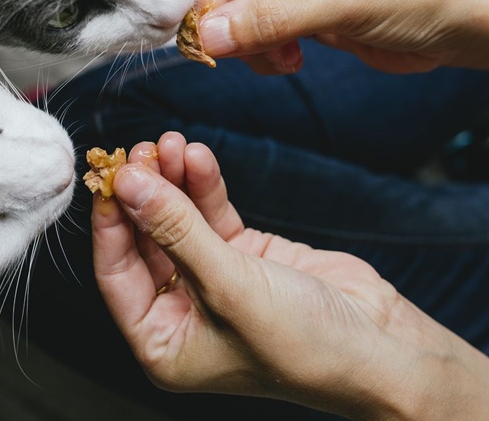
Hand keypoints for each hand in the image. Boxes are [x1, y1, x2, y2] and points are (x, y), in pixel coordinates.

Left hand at [90, 133, 488, 419]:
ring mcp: (214, 280)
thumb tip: (130, 185)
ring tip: (172, 142)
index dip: (111, 221)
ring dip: (173, 181)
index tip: (108, 175)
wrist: (380, 345)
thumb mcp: (230, 287)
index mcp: (163, 343)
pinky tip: (198, 156)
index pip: (117, 273)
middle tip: (142, 149)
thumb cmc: (304, 346)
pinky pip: (213, 214)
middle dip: (144, 192)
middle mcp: (183, 312)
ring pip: (178, 220)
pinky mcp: (247, 256)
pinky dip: (205, 185)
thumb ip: (177, 230)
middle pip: (145, 239)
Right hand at [194, 0, 485, 74]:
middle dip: (233, 17)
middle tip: (236, 52)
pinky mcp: (311, 2)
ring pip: (244, 5)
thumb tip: (209, 34)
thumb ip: (271, 16)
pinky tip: (291, 59)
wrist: (471, 23)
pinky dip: (267, 48)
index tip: (208, 28)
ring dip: (251, 39)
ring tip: (280, 58)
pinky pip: (265, 26)